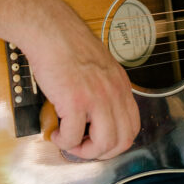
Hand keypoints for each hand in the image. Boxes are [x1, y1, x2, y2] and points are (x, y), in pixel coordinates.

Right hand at [19, 0, 140, 160]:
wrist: (50, 30)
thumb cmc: (68, 45)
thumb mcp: (99, 66)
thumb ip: (104, 88)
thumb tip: (95, 116)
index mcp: (121, 85)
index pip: (132, 126)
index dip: (115, 142)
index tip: (97, 141)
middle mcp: (114, 92)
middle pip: (122, 141)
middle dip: (101, 152)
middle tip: (83, 146)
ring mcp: (96, 97)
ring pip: (103, 144)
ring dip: (83, 151)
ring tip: (68, 140)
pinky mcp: (75, 101)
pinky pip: (72, 137)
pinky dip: (63, 141)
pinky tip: (56, 131)